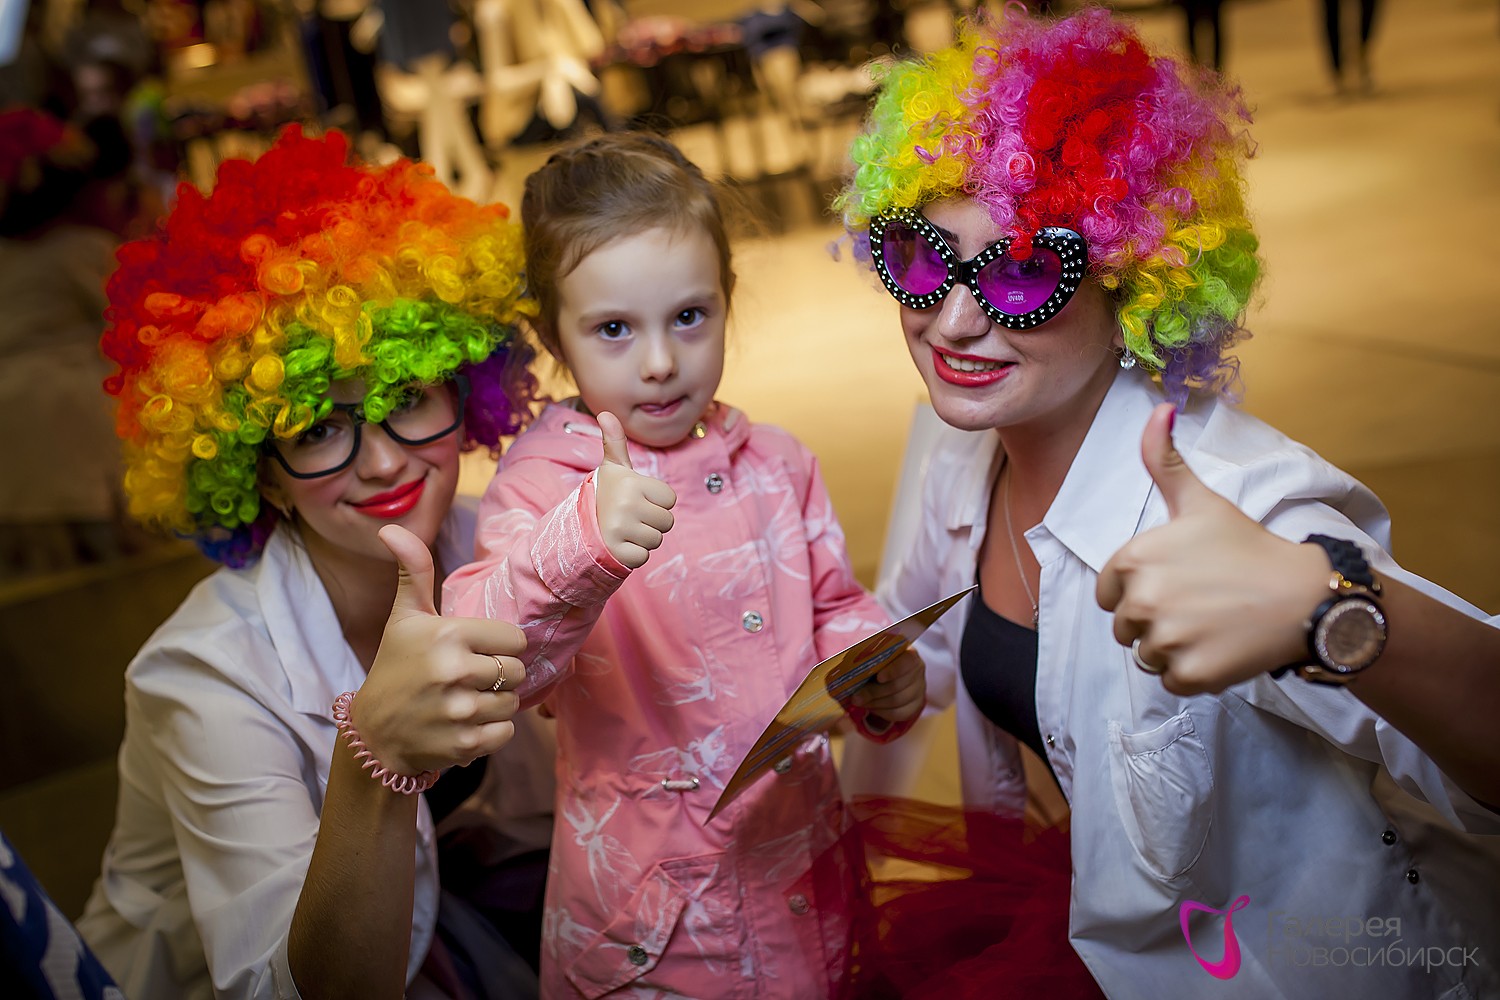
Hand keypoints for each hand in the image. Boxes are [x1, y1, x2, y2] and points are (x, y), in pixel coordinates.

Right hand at [349, 525, 527, 773]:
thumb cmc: (396, 667)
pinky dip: (491, 731)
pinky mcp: (465, 744)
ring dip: (495, 703)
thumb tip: (391, 529)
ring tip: (465, 701)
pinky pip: (506, 732)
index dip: (498, 646)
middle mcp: (455, 671)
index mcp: (447, 634)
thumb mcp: (404, 618)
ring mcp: (460, 710)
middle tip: (469, 678)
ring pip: (513, 702)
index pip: (514, 638)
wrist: (374, 733)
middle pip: (516, 671)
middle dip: (498, 675)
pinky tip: (464, 724)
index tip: (476, 651)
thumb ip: (412, 572)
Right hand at [594, 411, 676, 568]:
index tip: (636, 499)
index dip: (656, 501)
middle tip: (629, 517)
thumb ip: (615, 442)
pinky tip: (619, 544)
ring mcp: (621, 529)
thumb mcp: (613, 469)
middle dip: (651, 522)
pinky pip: (643, 557)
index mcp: (631, 482)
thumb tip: (606, 413)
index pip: (670, 499)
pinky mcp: (618, 552)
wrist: (578, 526)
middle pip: (666, 522)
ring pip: (657, 540)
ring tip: (624, 529)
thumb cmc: (605, 494)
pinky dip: (633, 554)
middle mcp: (626, 504)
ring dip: (643, 539)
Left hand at [849, 648, 925, 722]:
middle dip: (874, 692)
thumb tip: (845, 669)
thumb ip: (865, 658)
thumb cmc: (879, 660)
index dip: (893, 670)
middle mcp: (918, 671)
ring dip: (874, 703)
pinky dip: (881, 712)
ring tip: (859, 701)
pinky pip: (898, 713)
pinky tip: (870, 707)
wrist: (889, 674)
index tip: (878, 677)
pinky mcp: (915, 706)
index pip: (907, 662)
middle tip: (855, 697)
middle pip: (898, 685)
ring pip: (897, 702)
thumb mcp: (874, 654)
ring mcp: (919, 690)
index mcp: (909, 654)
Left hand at [1096, 404, 1330, 694]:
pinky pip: (1169, 681)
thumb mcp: (1200, 500)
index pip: (1110, 592)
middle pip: (1125, 627)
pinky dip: (1192, 673)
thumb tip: (1157, 409)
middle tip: (1199, 605)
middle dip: (1155, 621)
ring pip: (1145, 656)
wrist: (1305, 596)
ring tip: (1210, 626)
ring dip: (1172, 648)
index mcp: (1135, 559)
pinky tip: (1220, 648)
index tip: (1176, 583)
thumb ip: (1164, 460)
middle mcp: (1142, 600)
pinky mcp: (1190, 674)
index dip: (1139, 590)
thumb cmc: (1249, 547)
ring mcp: (1166, 640)